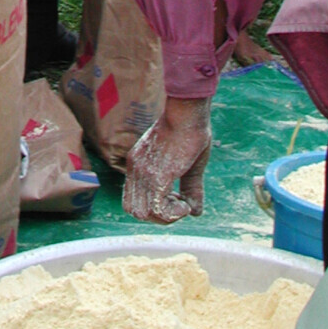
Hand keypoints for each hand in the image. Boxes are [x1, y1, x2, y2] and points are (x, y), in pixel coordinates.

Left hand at [123, 96, 211, 224]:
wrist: (188, 111)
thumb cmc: (190, 131)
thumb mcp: (189, 165)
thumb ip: (190, 188)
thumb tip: (196, 213)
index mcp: (138, 165)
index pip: (131, 199)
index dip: (150, 208)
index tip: (174, 200)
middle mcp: (135, 170)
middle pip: (133, 211)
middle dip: (157, 217)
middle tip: (178, 204)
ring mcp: (144, 173)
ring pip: (143, 214)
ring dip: (165, 217)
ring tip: (182, 203)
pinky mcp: (158, 175)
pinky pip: (158, 209)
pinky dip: (173, 214)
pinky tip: (186, 204)